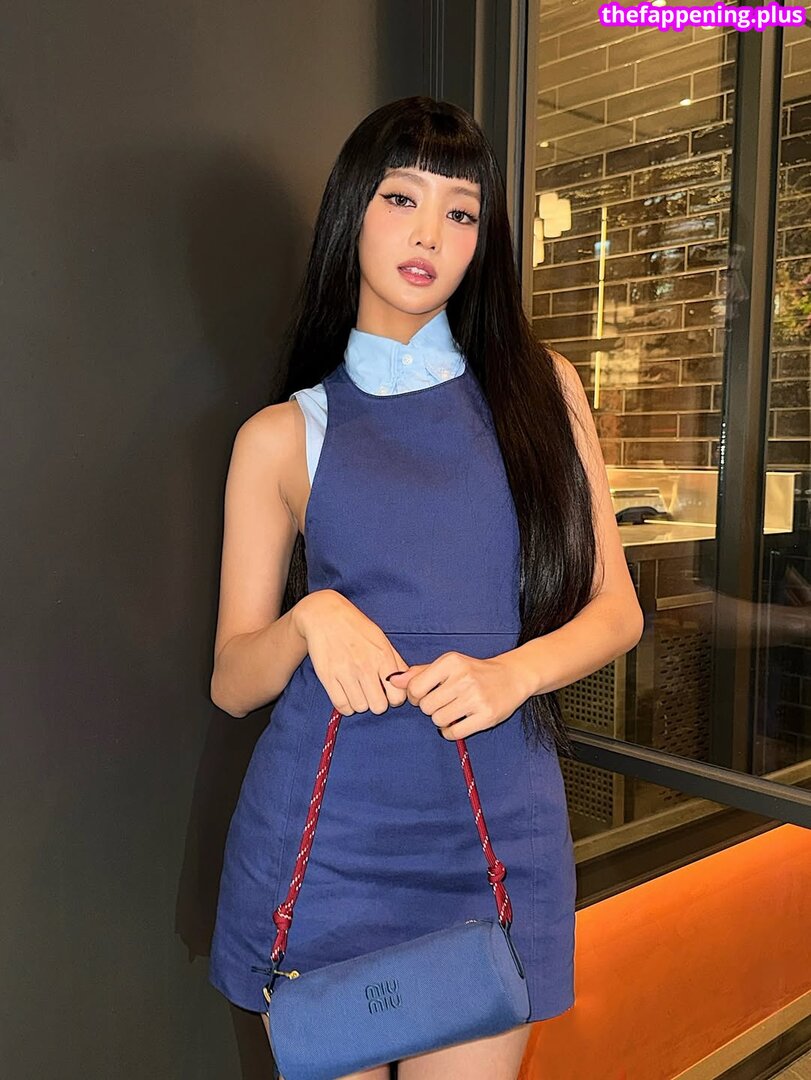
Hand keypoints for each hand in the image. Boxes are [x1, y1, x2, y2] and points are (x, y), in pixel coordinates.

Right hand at [293, 590, 409, 715]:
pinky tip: (346, 694)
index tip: (387, 693)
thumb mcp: (381, 639)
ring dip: (360, 703)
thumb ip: (395, 661)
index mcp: (382, 656)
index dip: (394, 699)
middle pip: (379, 707)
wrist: (324, 614)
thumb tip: (406, 681)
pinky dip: (345, 705)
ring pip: (360, 708)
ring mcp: (345, 672)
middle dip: (377, 702)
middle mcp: (365, 666)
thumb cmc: (356, 626)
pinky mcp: (327, 677)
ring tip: (357, 690)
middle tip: (371, 693)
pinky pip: (341, 705)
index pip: (398, 696)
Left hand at [386, 651, 529, 738]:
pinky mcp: (486, 716)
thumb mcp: (448, 665)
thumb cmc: (474, 671)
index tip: (424, 696)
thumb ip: (419, 673)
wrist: (511, 677)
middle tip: (442, 703)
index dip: (415, 696)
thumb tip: (393, 680)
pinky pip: (454, 732)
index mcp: (451, 662)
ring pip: (438, 720)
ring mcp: (476, 698)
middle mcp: (463, 678)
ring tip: (453, 711)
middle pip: (426, 706)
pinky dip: (450, 731)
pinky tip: (458, 722)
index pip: (415, 688)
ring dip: (441, 720)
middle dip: (430, 708)